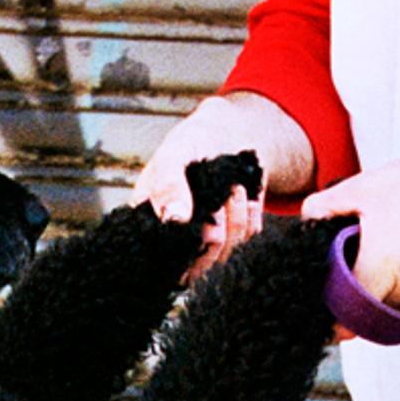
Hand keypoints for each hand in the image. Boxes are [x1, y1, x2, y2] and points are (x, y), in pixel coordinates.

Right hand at [133, 93, 311, 266]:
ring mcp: (206, 242)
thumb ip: (168, 184)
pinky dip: (249, 212)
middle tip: (217, 192)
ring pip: (226, 250)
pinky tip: (242, 193)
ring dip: (235, 214)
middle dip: (215, 224)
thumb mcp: (174, 155)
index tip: (195, 213)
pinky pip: (247, 237)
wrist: (225, 138)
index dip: (182, 247)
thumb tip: (175, 219)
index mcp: (150, 226)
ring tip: (231, 187)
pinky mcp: (233, 235)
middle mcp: (176, 242)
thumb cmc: (191, 146)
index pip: (162, 262)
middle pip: (199, 262)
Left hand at [302, 130, 399, 314]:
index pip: (345, 312)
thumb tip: (303, 224)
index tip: (324, 304)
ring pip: (392, 315)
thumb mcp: (364, 186)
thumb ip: (323, 208)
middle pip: (367, 315)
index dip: (331, 310)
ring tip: (381, 264)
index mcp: (383, 265)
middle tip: (347, 280)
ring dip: (381, 299)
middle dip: (354, 302)